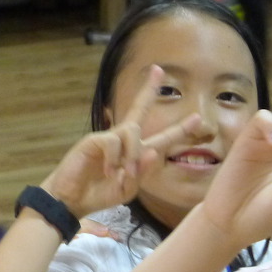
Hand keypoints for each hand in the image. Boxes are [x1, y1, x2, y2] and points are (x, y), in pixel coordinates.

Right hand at [38, 66, 193, 218]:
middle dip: (149, 91)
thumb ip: (143, 173)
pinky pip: (112, 142)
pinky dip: (115, 159)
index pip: (161, 137)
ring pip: (131, 131)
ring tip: (124, 173)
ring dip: (133, 154)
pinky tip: (110, 172)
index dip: (179, 129)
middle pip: (139, 110)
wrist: (73, 200)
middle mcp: (123, 140)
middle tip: (159, 70)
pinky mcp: (93, 140)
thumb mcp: (129, 188)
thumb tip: (153, 152)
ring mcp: (107, 138)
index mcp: (136, 153)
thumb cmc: (100, 193)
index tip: (197, 118)